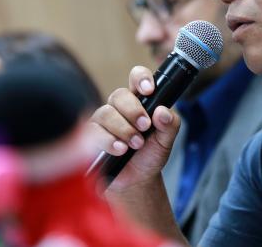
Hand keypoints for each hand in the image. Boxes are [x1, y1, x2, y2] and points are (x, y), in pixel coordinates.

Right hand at [88, 66, 180, 190]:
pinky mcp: (91, 136)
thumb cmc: (150, 156)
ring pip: (106, 112)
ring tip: (135, 144)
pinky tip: (120, 150)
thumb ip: (170, 124)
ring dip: (123, 129)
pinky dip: (109, 141)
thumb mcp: (166, 140)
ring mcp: (104, 121)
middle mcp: (120, 107)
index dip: (141, 78)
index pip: (137, 78)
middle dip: (133, 111)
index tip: (148, 90)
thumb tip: (162, 112)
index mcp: (140, 101)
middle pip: (119, 95)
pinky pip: (94, 131)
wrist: (136, 182)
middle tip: (144, 127)